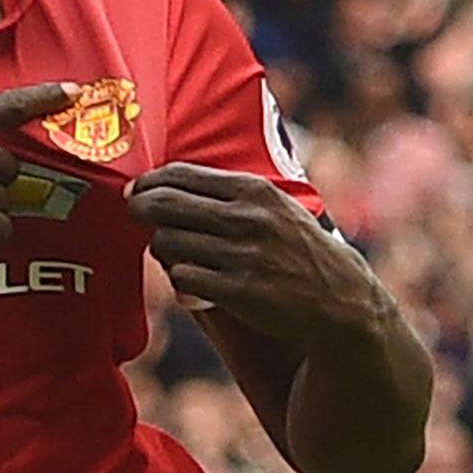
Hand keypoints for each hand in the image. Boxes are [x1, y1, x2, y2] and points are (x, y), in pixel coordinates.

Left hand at [128, 162, 372, 340]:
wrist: (339, 298)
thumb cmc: (298, 248)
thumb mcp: (275, 206)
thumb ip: (230, 193)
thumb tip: (168, 184)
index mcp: (253, 190)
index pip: (180, 174)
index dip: (149, 182)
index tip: (137, 189)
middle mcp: (246, 218)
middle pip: (163, 205)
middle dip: (139, 207)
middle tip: (133, 212)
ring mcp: (241, 255)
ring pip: (166, 242)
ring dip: (162, 247)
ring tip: (175, 252)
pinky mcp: (237, 290)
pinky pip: (181, 276)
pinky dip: (180, 277)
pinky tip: (192, 279)